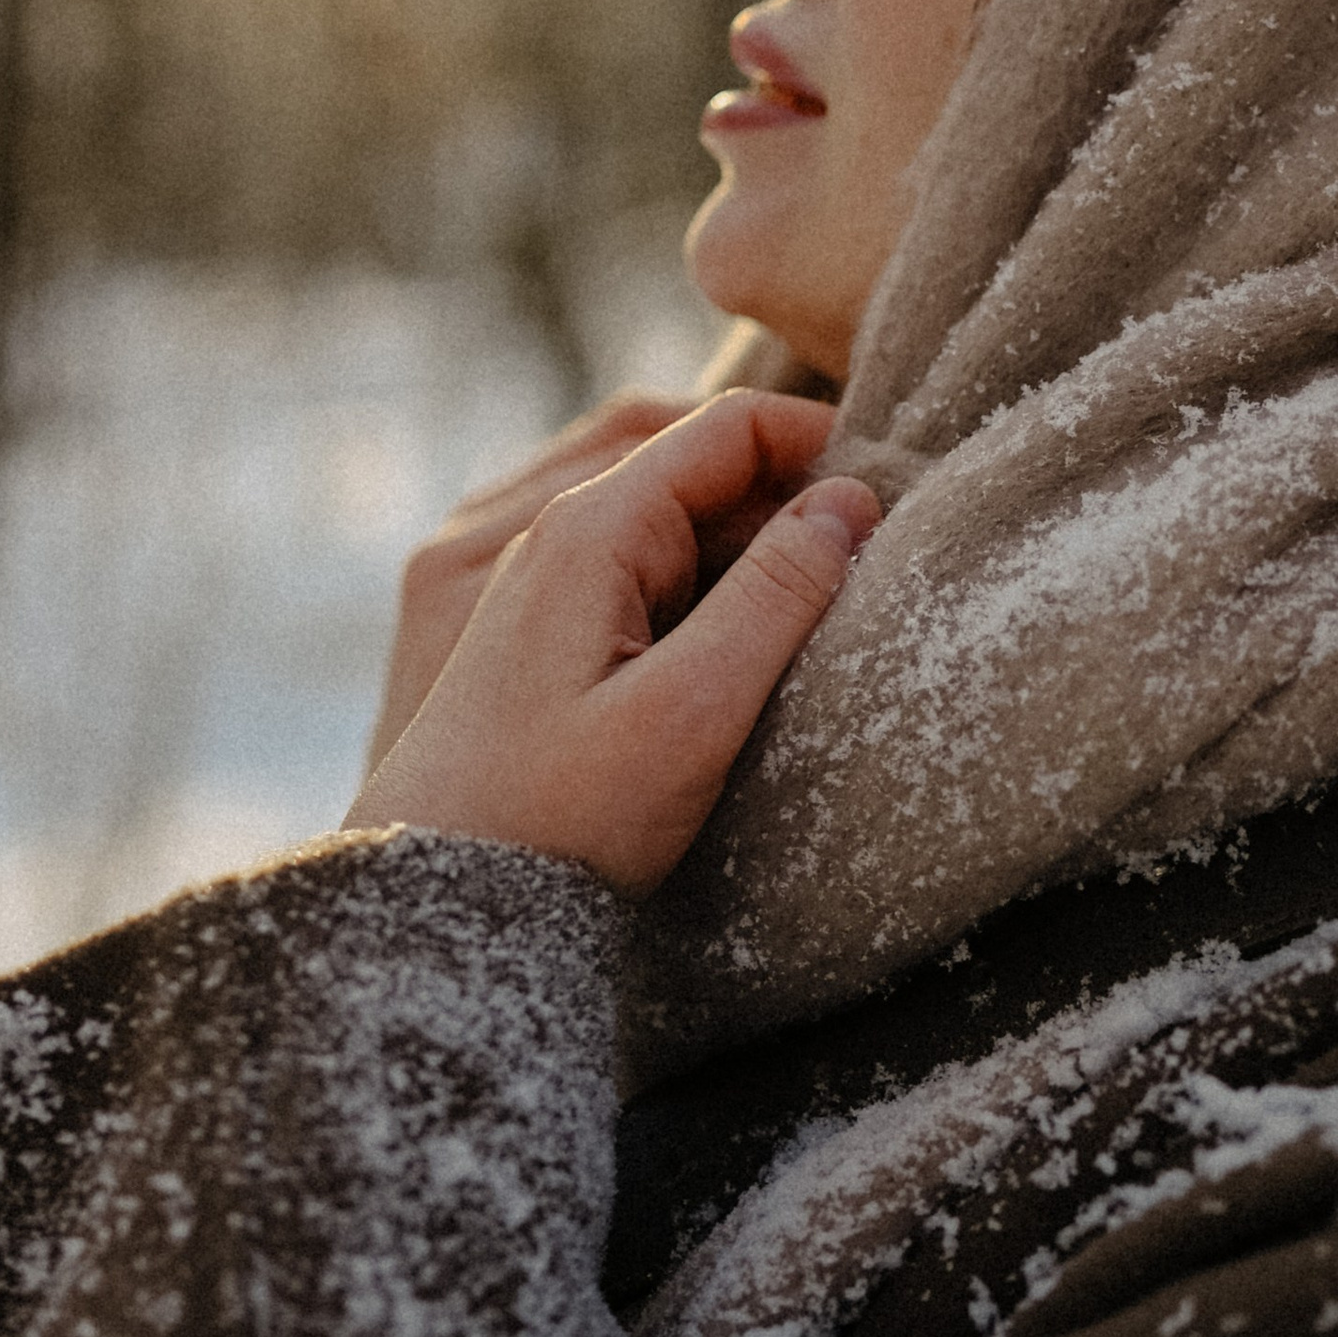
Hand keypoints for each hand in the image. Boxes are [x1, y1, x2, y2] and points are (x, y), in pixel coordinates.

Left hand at [343, 395, 879, 893]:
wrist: (439, 907)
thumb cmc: (558, 821)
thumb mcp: (692, 711)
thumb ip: (776, 599)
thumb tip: (848, 505)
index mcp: (592, 530)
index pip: (728, 429)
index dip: (823, 445)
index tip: (898, 496)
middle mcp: (559, 537)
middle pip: (704, 470)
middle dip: (795, 500)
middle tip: (881, 566)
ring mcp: (545, 585)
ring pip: (680, 526)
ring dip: (757, 550)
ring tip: (829, 613)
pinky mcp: (548, 638)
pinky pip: (647, 578)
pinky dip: (711, 592)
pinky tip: (751, 654)